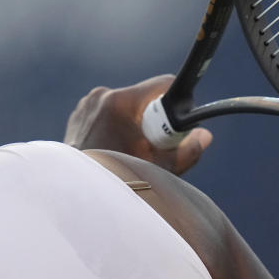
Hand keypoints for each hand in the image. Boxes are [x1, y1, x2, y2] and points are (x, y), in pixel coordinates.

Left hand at [64, 75, 212, 175]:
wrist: (75, 193)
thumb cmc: (117, 181)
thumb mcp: (158, 168)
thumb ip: (186, 150)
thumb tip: (203, 136)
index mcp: (120, 103)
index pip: (162, 84)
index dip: (175, 102)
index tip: (176, 123)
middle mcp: (101, 96)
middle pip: (143, 97)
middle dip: (153, 118)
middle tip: (153, 145)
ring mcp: (87, 104)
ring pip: (125, 106)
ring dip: (132, 123)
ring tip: (130, 150)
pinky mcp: (79, 114)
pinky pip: (106, 113)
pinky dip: (114, 127)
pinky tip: (113, 148)